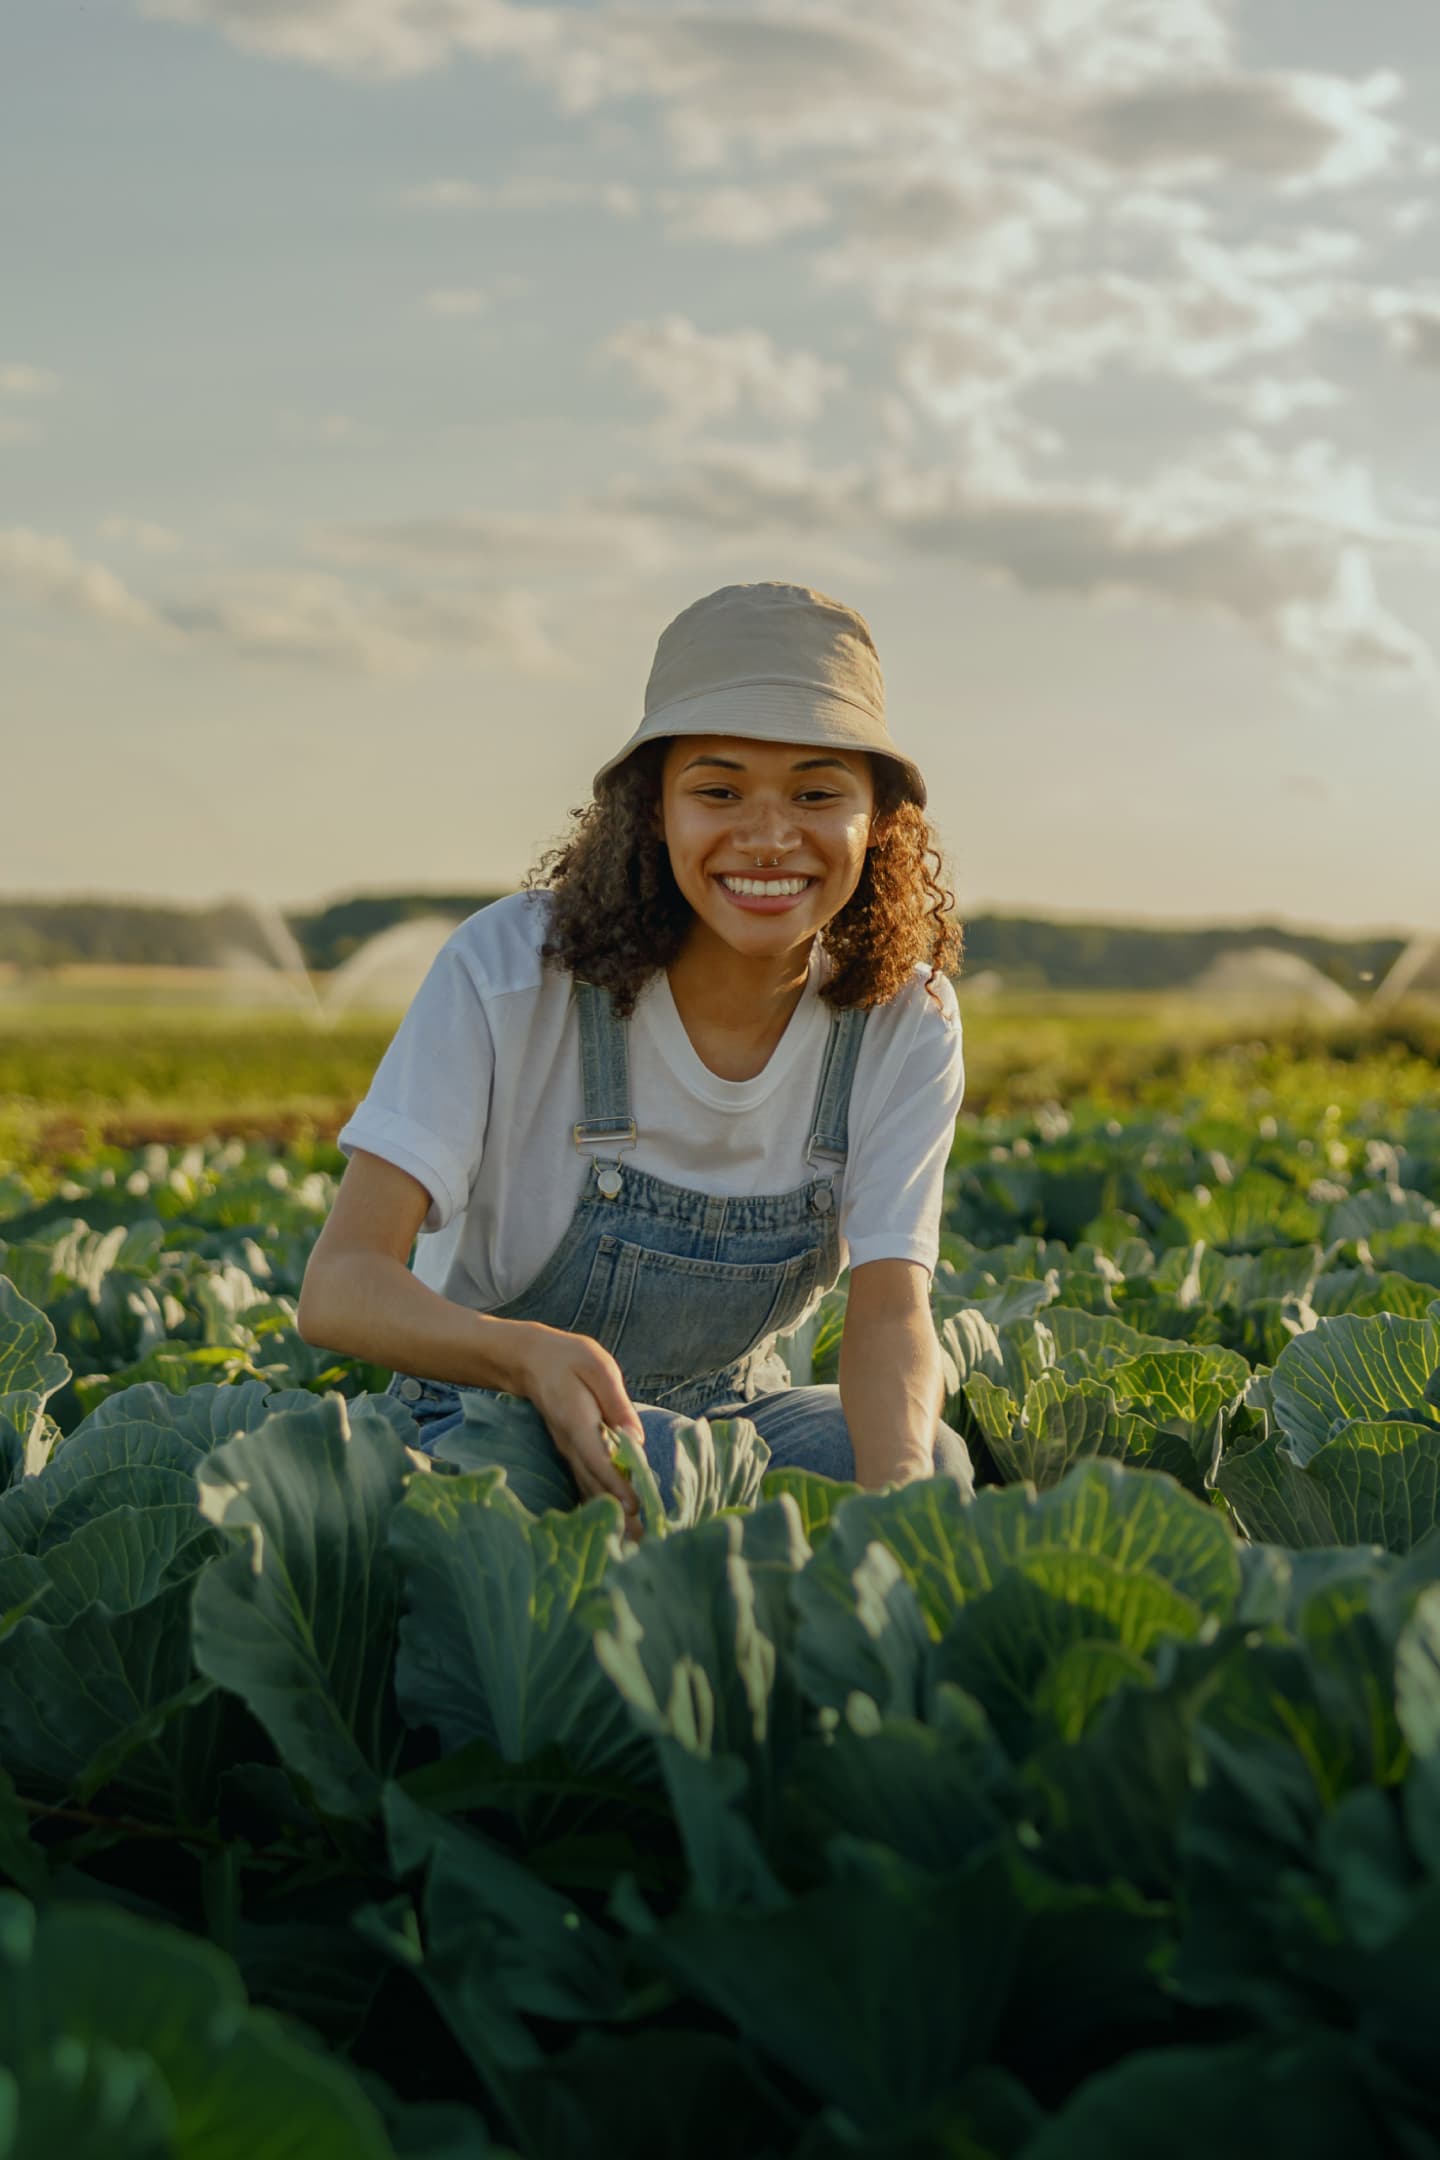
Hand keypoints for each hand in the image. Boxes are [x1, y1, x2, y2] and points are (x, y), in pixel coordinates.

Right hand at [511, 1323, 646, 1539]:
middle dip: (617, 1513)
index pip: (599, 1461)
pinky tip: (611, 1522)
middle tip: (639, 1542)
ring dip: (609, 1514)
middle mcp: (570, 1444)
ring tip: (630, 1541)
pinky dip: (597, 1503)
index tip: (635, 1508)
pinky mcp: (570, 1452)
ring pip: (589, 1489)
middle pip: (595, 1485)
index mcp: (578, 1423)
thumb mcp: (597, 1366)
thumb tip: (636, 1438)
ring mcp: (567, 1451)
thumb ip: (617, 1402)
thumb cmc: (567, 1358)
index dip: (617, 1485)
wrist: (528, 1360)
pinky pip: (584, 1482)